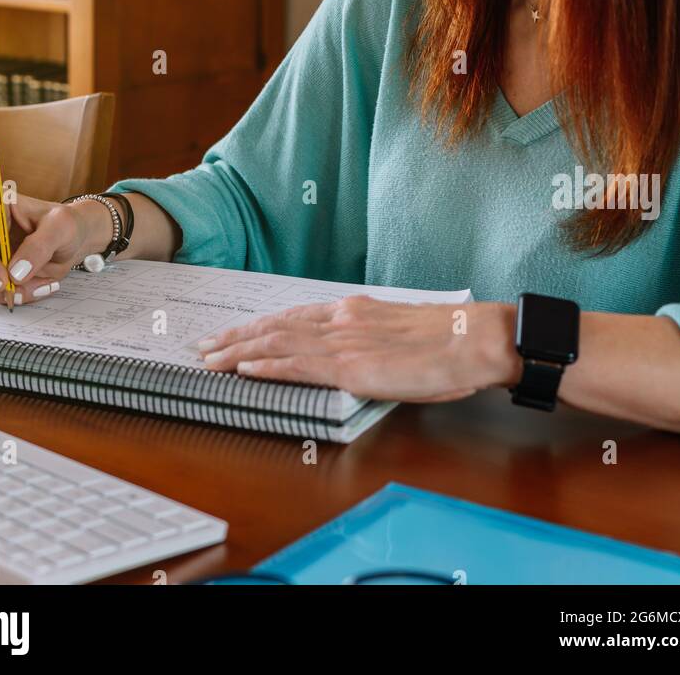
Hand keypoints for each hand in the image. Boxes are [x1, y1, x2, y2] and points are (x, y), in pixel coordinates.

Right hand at [0, 189, 109, 304]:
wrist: (75, 239)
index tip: (4, 281)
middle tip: (17, 294)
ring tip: (36, 287)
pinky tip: (35, 287)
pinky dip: (13, 295)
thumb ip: (39, 246)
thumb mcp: (61, 228)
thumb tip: (15, 272)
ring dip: (5, 293)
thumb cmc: (67, 224)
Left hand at [197, 296, 518, 401]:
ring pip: (277, 343)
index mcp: (354, 310)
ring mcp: (345, 343)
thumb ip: (370, 338)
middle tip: (203, 346)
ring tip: (209, 359)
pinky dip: (266, 365)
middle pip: (275, 326)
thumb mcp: (401, 331)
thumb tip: (354, 354)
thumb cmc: (450, 340)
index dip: (259, 325)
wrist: (476, 340)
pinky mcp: (353, 369)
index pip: (293, 316)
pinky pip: (299, 366)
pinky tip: (243, 368)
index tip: (233, 333)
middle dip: (235, 337)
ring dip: (238, 352)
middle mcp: (342, 320)